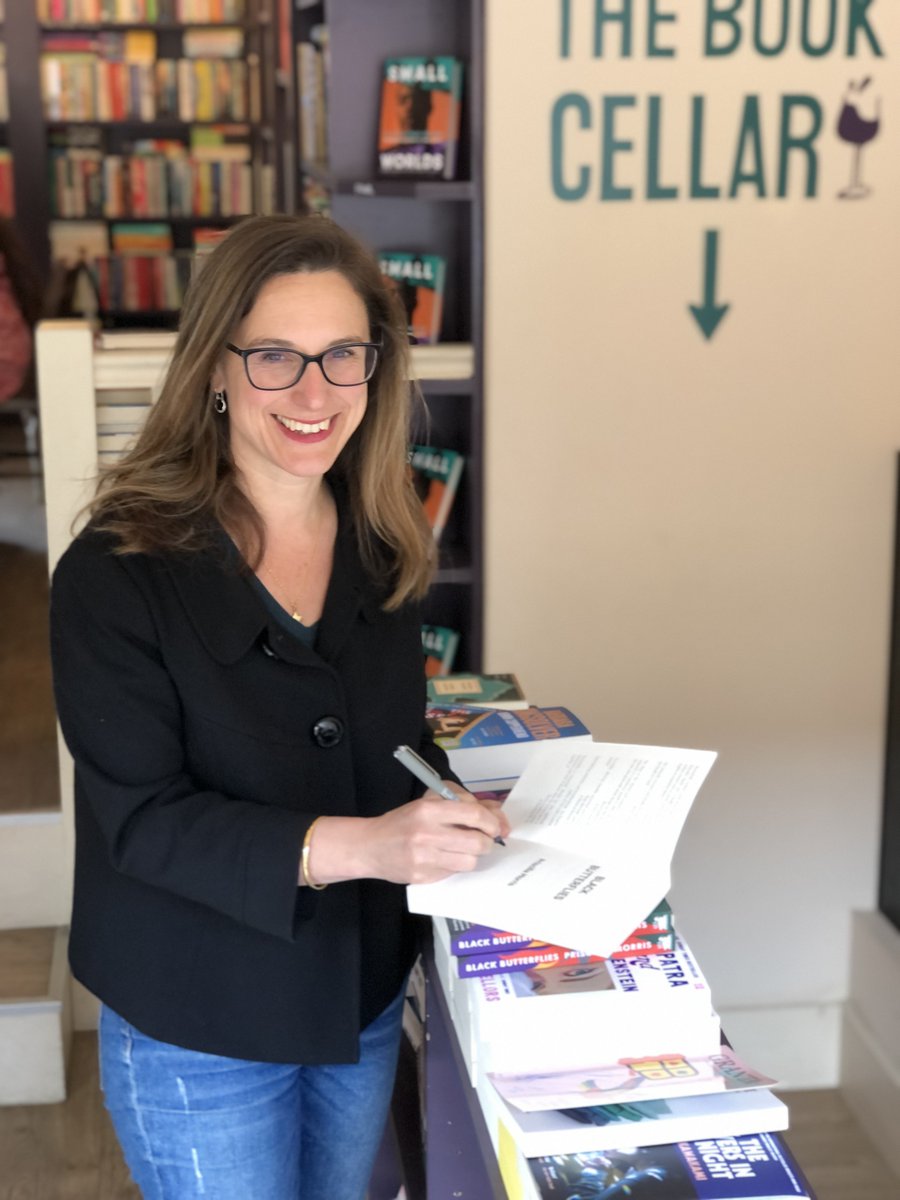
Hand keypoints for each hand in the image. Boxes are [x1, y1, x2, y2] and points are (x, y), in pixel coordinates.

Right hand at [367, 787, 505, 883]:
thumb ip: (462, 803)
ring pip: (470, 861)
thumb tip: (497, 815)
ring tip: (465, 850)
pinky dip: (456, 865)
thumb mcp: (429, 801)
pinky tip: (446, 858)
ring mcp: (424, 858)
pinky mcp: (423, 876)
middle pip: (477, 842)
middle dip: (487, 842)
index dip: (491, 822)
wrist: (370, 846)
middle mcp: (427, 833)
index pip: (474, 814)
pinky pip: (454, 873)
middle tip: (484, 840)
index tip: (495, 826)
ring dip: (473, 856)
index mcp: (429, 809)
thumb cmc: (403, 821)